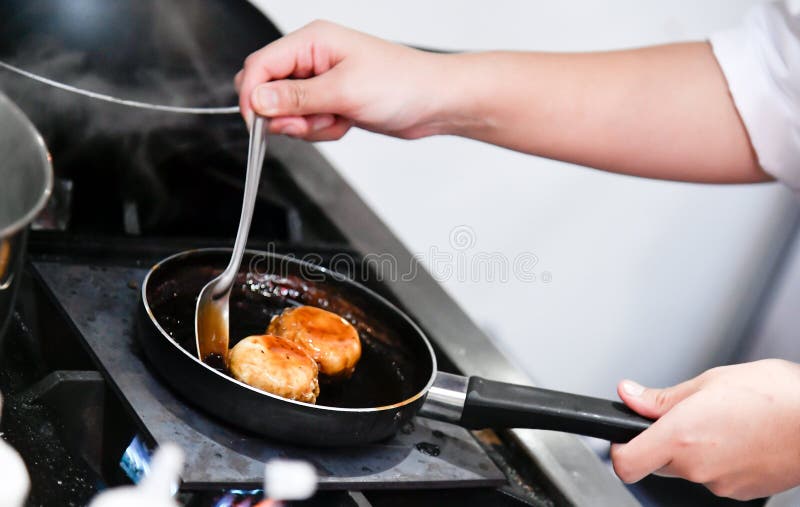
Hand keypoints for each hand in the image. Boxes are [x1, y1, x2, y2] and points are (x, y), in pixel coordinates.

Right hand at [234, 20, 457, 140]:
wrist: (436, 102)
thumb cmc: (403, 84)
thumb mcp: (344, 91)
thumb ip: (296, 98)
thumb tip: (258, 99)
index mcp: (313, 42)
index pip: (260, 65)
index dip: (253, 96)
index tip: (259, 123)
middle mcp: (313, 59)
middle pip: (269, 90)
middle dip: (285, 115)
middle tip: (310, 122)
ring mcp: (322, 82)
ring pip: (289, 112)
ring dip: (309, 125)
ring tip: (339, 119)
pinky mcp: (332, 102)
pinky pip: (309, 123)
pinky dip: (324, 131)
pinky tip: (346, 123)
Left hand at [611, 359, 799, 499]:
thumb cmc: (775, 396)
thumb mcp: (709, 382)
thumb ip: (662, 397)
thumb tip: (629, 395)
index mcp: (680, 437)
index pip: (626, 463)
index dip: (619, 451)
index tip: (622, 438)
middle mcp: (697, 467)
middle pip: (657, 463)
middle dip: (662, 442)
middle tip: (686, 416)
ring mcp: (720, 484)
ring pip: (688, 469)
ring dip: (694, 449)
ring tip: (723, 421)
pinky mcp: (742, 492)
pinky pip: (716, 476)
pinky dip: (719, 460)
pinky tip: (739, 437)